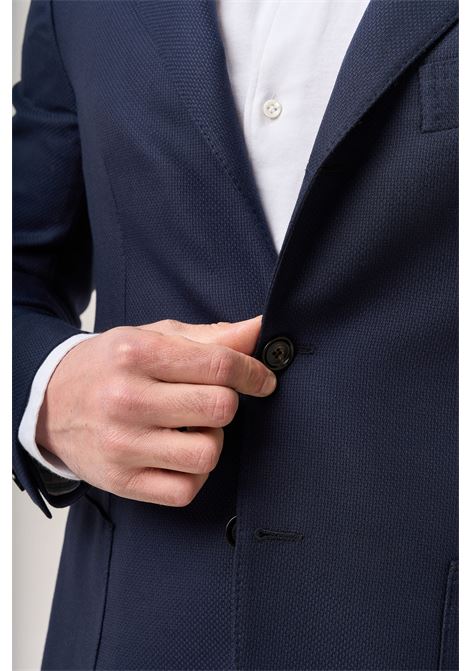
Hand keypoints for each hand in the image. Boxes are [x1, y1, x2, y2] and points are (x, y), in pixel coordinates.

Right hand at [36, 315, 275, 505]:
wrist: (50, 402)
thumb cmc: (110, 366)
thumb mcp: (152, 338)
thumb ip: (210, 337)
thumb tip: (260, 330)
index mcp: (136, 354)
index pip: (218, 364)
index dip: (252, 372)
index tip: (262, 379)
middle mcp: (127, 399)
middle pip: (219, 408)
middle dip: (228, 403)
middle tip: (213, 400)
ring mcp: (122, 445)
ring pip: (208, 454)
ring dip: (212, 440)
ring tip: (193, 429)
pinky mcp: (121, 481)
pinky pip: (186, 490)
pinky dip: (194, 474)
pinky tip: (179, 456)